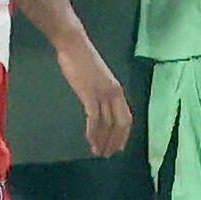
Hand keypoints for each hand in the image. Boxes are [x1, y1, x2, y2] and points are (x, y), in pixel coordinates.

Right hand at [54, 34, 132, 156]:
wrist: (74, 46)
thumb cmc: (83, 60)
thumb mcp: (98, 79)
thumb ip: (101, 92)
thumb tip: (98, 107)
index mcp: (118, 90)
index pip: (126, 117)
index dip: (124, 134)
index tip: (119, 146)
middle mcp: (114, 94)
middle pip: (120, 124)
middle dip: (115, 141)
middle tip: (108, 154)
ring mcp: (102, 94)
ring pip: (107, 124)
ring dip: (102, 140)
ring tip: (98, 152)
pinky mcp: (90, 95)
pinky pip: (94, 119)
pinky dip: (93, 132)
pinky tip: (90, 140)